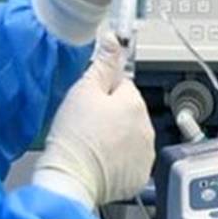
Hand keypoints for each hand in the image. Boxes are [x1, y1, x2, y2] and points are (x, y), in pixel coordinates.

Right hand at [32, 33, 154, 207]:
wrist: (71, 179)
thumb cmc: (74, 137)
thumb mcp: (83, 91)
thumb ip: (103, 64)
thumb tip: (114, 39)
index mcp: (134, 103)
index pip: (122, 85)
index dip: (102, 93)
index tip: (88, 105)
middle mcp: (146, 127)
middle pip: (129, 111)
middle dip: (111, 115)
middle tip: (87, 126)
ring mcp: (145, 153)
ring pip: (130, 136)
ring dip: (116, 138)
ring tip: (92, 146)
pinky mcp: (140, 175)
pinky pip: (131, 161)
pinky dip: (118, 161)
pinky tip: (100, 162)